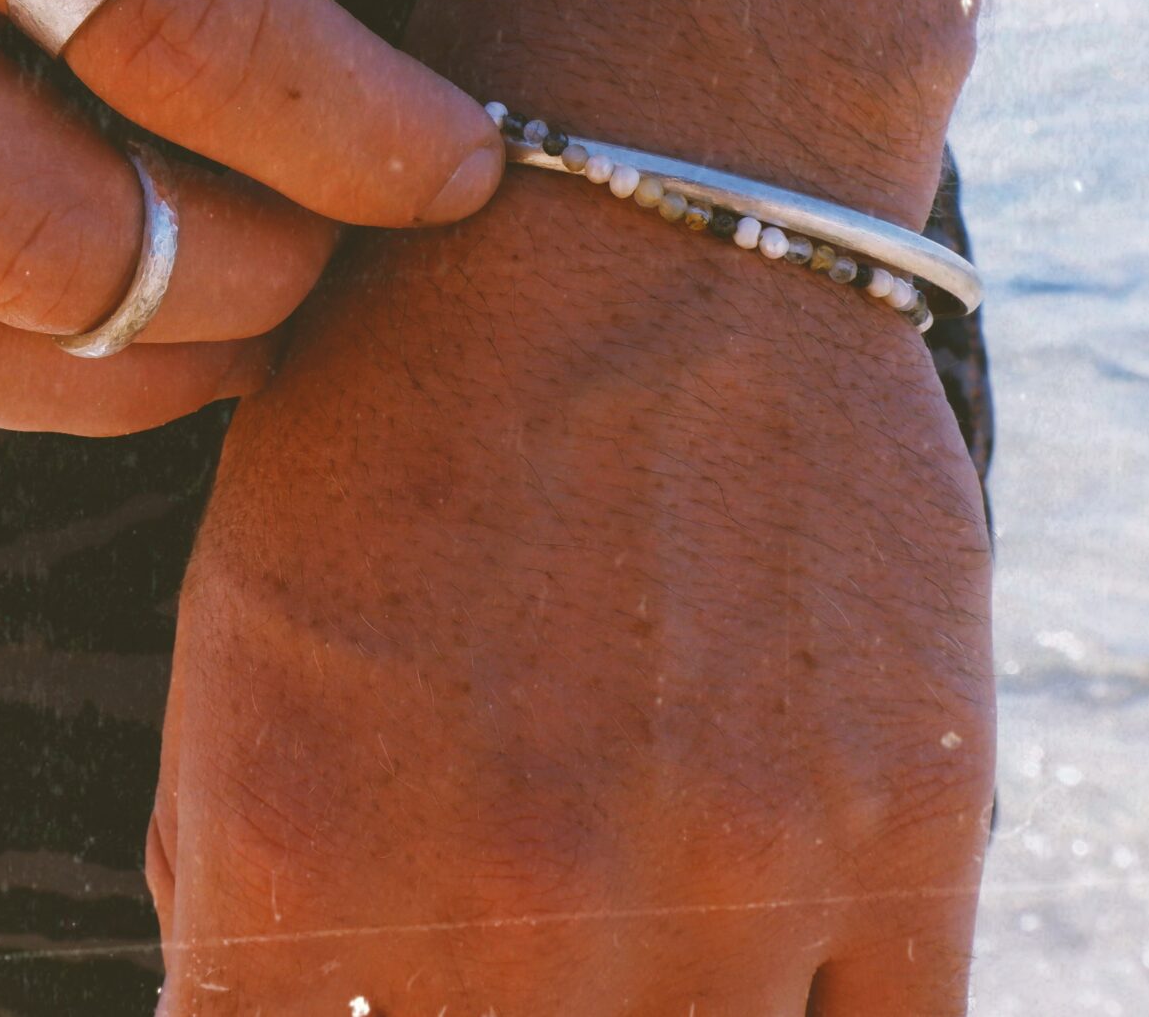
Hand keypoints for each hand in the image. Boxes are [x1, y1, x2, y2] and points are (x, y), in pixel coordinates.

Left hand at [148, 183, 995, 1011]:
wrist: (635, 211)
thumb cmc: (397, 418)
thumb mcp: (234, 643)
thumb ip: (236, 886)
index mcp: (305, 858)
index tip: (337, 1001)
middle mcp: (516, 899)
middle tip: (480, 963)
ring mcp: (734, 874)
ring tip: (605, 959)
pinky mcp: (914, 825)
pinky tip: (747, 969)